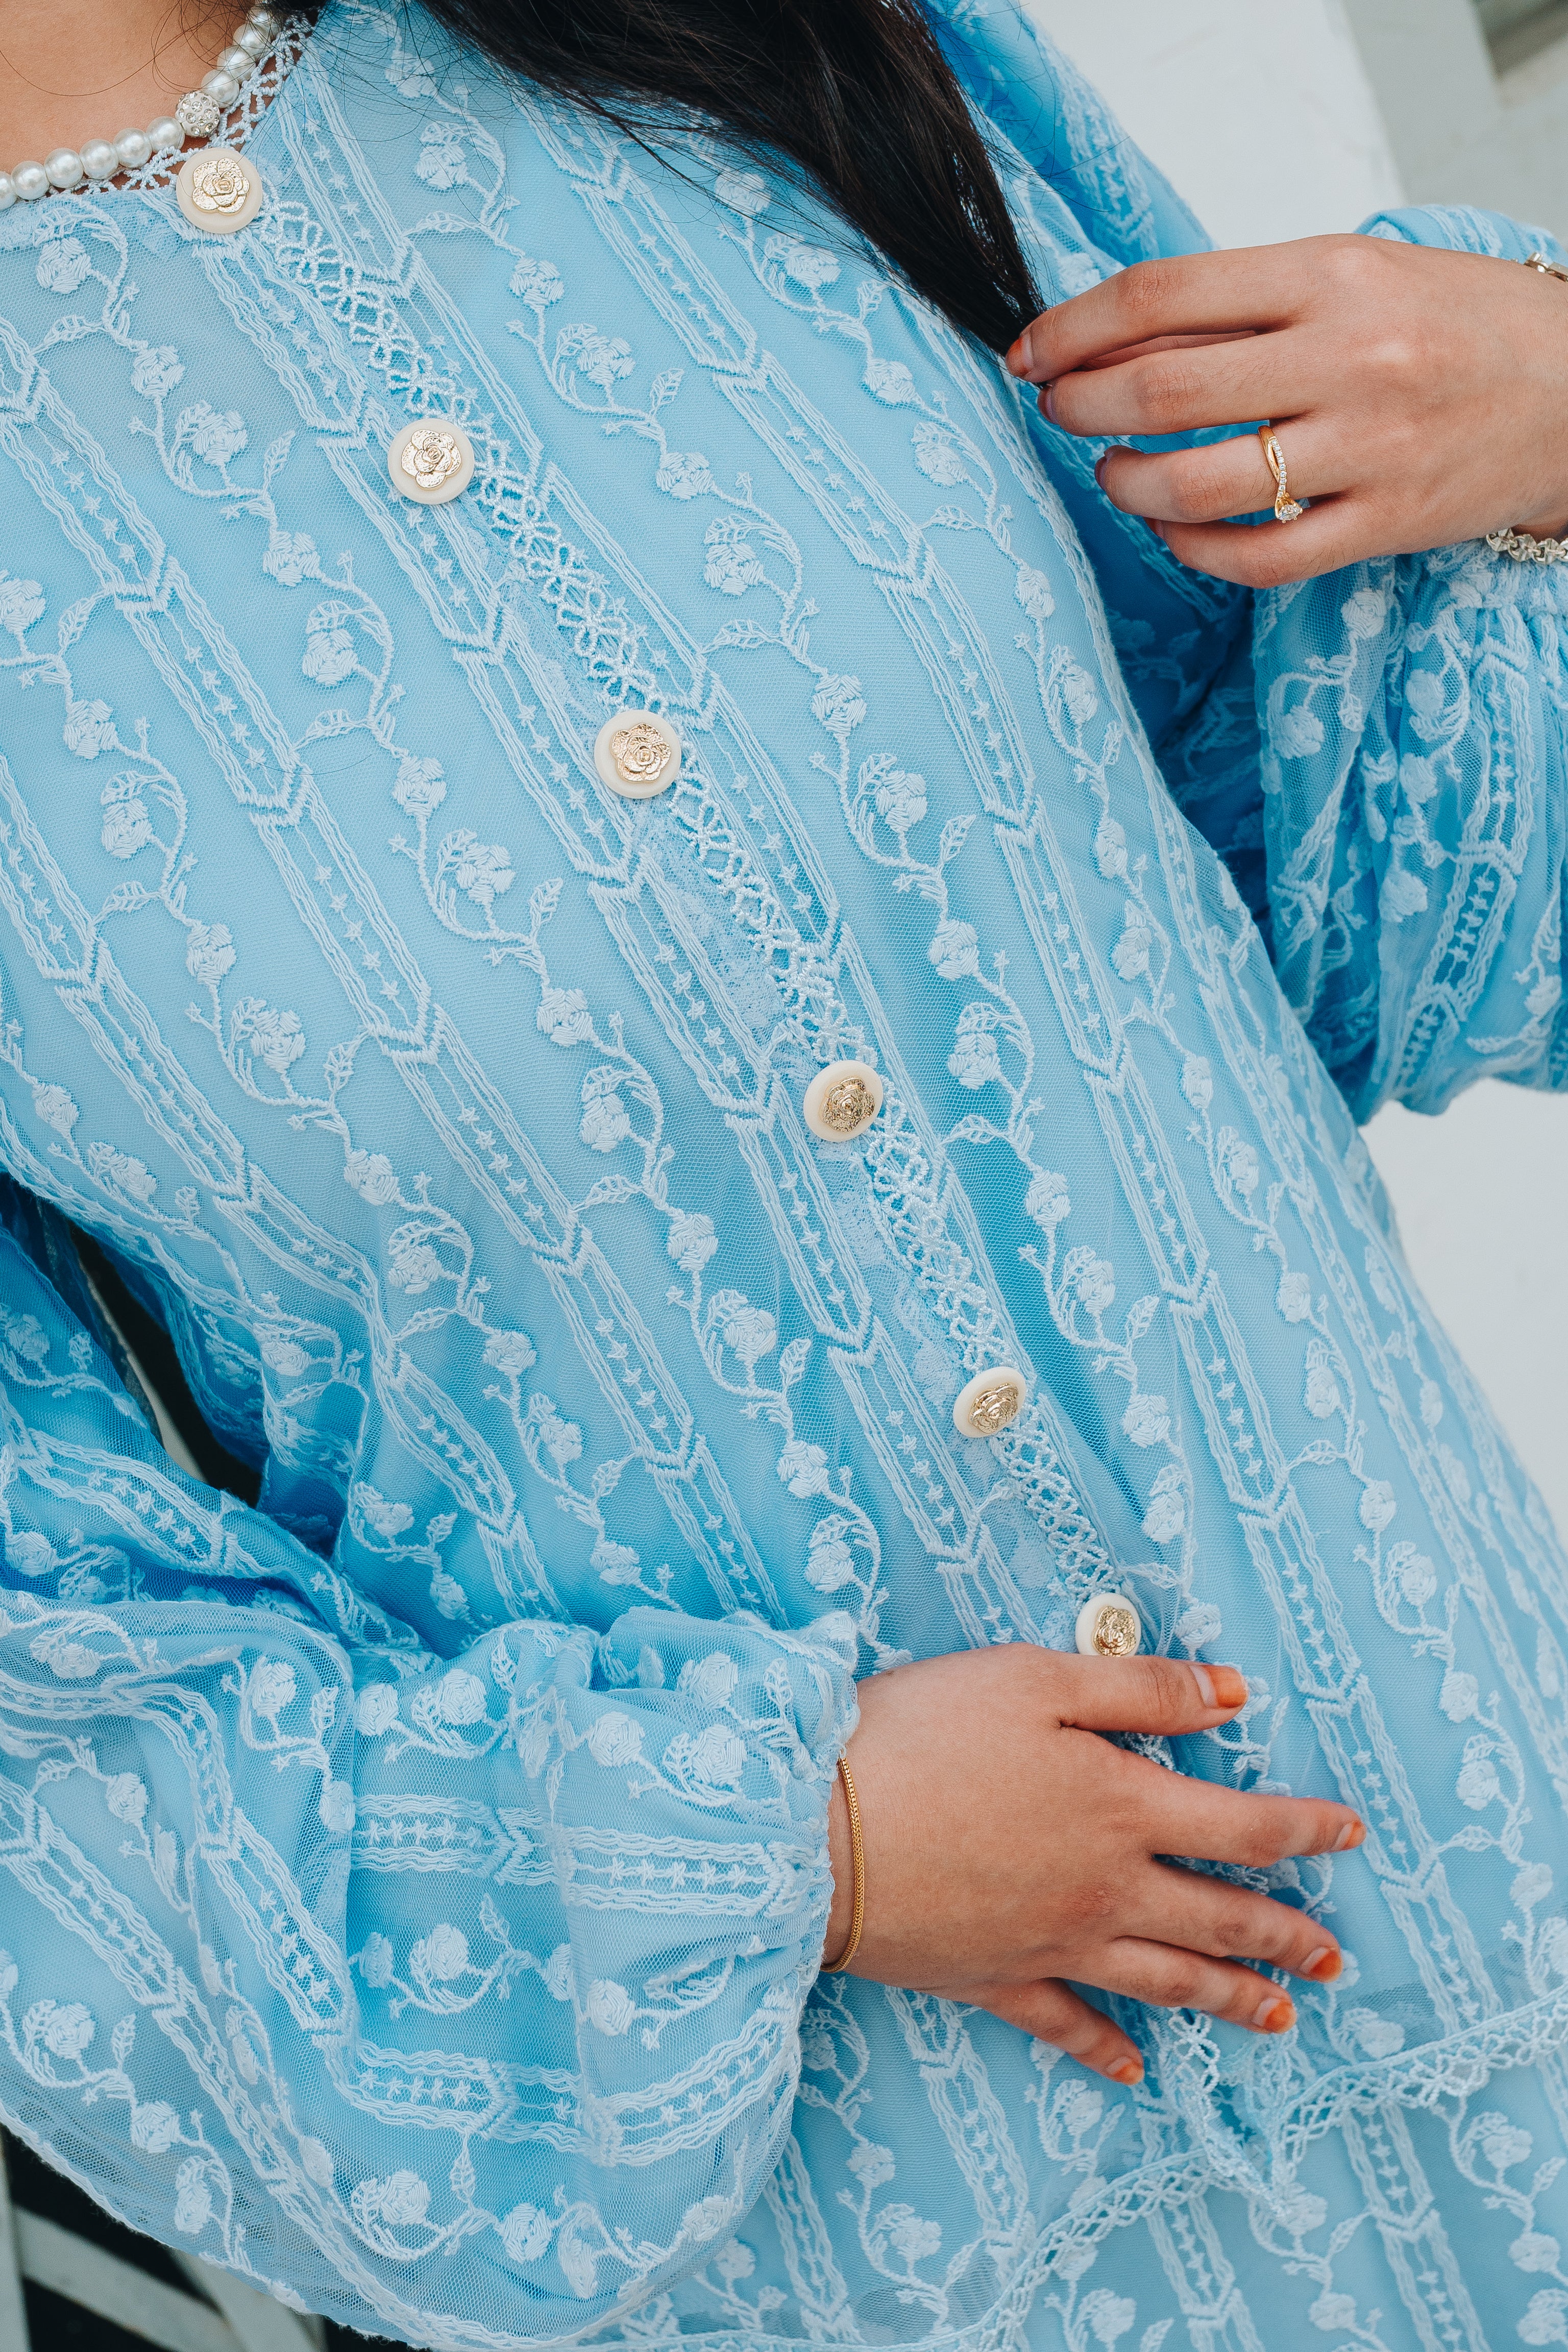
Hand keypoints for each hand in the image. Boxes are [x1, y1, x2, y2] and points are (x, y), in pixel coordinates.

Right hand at [824, 1645, 1364, 2084]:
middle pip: (1218, 1918)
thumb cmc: (923, 1733)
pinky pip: (1066, 2026)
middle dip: (1284, 1935)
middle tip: (1333, 1957)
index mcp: (1123, 1808)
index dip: (1306, 1829)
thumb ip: (1141, 1689)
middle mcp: (1105, 1890)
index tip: (1353, 1834)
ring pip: (1164, 1983)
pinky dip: (1105, 2051)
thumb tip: (1236, 1693)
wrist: (815, 1829)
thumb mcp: (1036, 1680)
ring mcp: (1052, 1946)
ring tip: (1279, 2018)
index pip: (1245, 1825)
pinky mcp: (993, 1979)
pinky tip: (1134, 2070)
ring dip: (1228, 1999)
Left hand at [1005, 235, 1567, 584]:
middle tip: (1059, 411)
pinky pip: (1256, 558)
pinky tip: (1175, 529)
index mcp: (1329, 275)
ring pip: (1198, 485)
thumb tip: (1111, 337)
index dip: (1074, 328)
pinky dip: (1194, 548)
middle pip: (1162, 391)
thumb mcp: (1348, 276)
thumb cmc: (1444, 326)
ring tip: (1114, 472)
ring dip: (1126, 485)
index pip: (1162, 296)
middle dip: (1083, 405)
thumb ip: (1241, 306)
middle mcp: (1345, 358)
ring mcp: (1366, 449)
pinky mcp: (1382, 523)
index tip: (1033, 353)